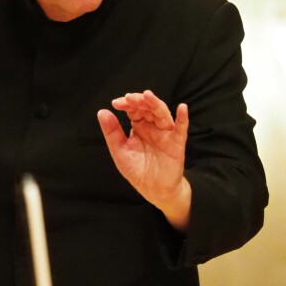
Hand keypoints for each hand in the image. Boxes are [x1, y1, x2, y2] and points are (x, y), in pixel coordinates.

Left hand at [97, 90, 191, 230]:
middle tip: (129, 98)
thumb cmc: (137, 170)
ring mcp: (165, 133)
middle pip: (148, 107)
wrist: (153, 189)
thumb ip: (112, 132)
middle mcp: (153, 126)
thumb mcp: (120, 151)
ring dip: (155, 104)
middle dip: (139, 101)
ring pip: (162, 113)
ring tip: (147, 96)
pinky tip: (182, 108)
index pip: (134, 109)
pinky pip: (181, 128)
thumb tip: (102, 111)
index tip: (116, 103)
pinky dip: (183, 118)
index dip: (126, 103)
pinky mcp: (176, 143)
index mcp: (139, 126)